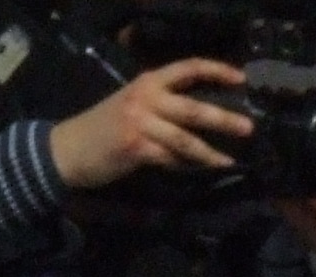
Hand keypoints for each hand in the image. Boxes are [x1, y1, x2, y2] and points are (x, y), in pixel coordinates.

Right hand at [50, 57, 252, 189]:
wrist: (67, 149)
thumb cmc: (102, 128)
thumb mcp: (131, 103)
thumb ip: (161, 103)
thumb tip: (199, 114)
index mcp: (148, 81)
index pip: (189, 67)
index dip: (218, 70)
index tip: (241, 79)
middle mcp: (147, 98)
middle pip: (194, 106)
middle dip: (224, 118)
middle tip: (248, 127)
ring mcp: (141, 124)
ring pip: (185, 138)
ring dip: (210, 151)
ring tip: (230, 158)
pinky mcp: (136, 149)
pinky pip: (170, 158)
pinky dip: (187, 166)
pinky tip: (202, 171)